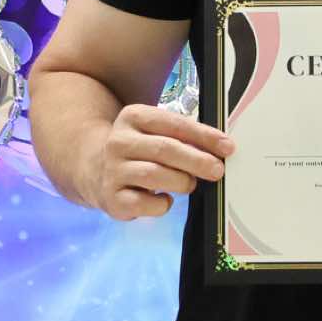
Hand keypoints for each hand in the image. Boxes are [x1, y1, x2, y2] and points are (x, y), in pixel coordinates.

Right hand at [93, 103, 234, 220]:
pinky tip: (166, 200)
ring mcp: (112, 170)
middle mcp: (119, 141)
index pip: (174, 124)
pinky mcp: (112, 197)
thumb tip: (221, 149)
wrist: (94, 168)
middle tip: (217, 170)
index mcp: (133, 116)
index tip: (227, 147)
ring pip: (154, 175)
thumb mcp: (154, 132)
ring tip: (190, 184)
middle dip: (197, 161)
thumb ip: (183, 136)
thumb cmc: (139, 150)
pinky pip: (143, 204)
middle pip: (165, 149)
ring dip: (181, 181)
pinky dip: (162, 204)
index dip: (204, 136)